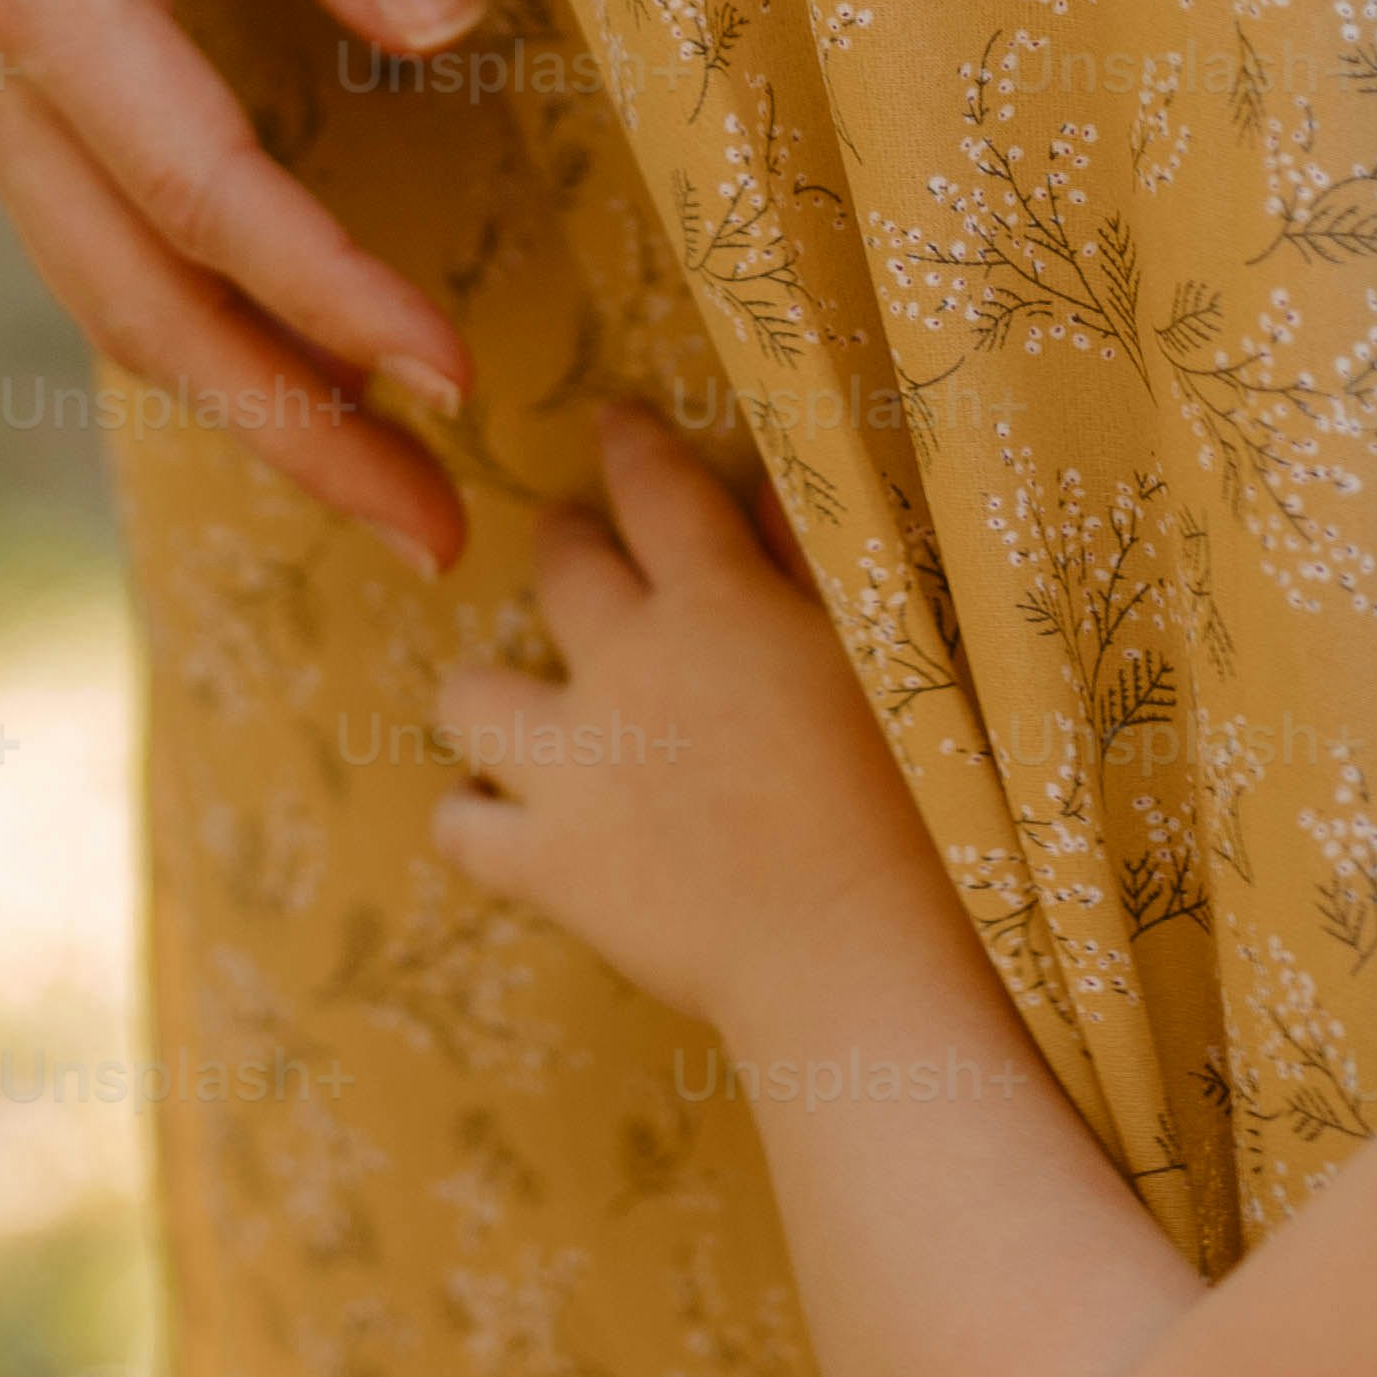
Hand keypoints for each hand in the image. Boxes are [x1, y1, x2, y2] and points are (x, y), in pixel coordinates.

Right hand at [0, 0, 482, 566]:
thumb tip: (449, 29)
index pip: (204, 193)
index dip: (330, 298)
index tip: (457, 374)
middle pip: (138, 299)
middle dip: (291, 428)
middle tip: (438, 533)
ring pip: (99, 288)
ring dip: (238, 398)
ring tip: (378, 481)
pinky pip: (82, 231)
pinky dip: (179, 318)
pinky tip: (273, 354)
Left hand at [428, 403, 981, 1040]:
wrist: (861, 954)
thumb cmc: (917, 806)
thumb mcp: (884, 659)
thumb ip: (816, 567)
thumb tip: (768, 489)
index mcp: (718, 604)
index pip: (654, 486)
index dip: (631, 445)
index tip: (617, 423)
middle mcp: (626, 666)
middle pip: (559, 566)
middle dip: (566, 543)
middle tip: (581, 549)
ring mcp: (572, 767)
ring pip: (471, 693)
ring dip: (493, 689)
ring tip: (518, 702)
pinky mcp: (548, 864)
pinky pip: (459, 825)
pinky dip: (475, 816)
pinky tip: (505, 815)